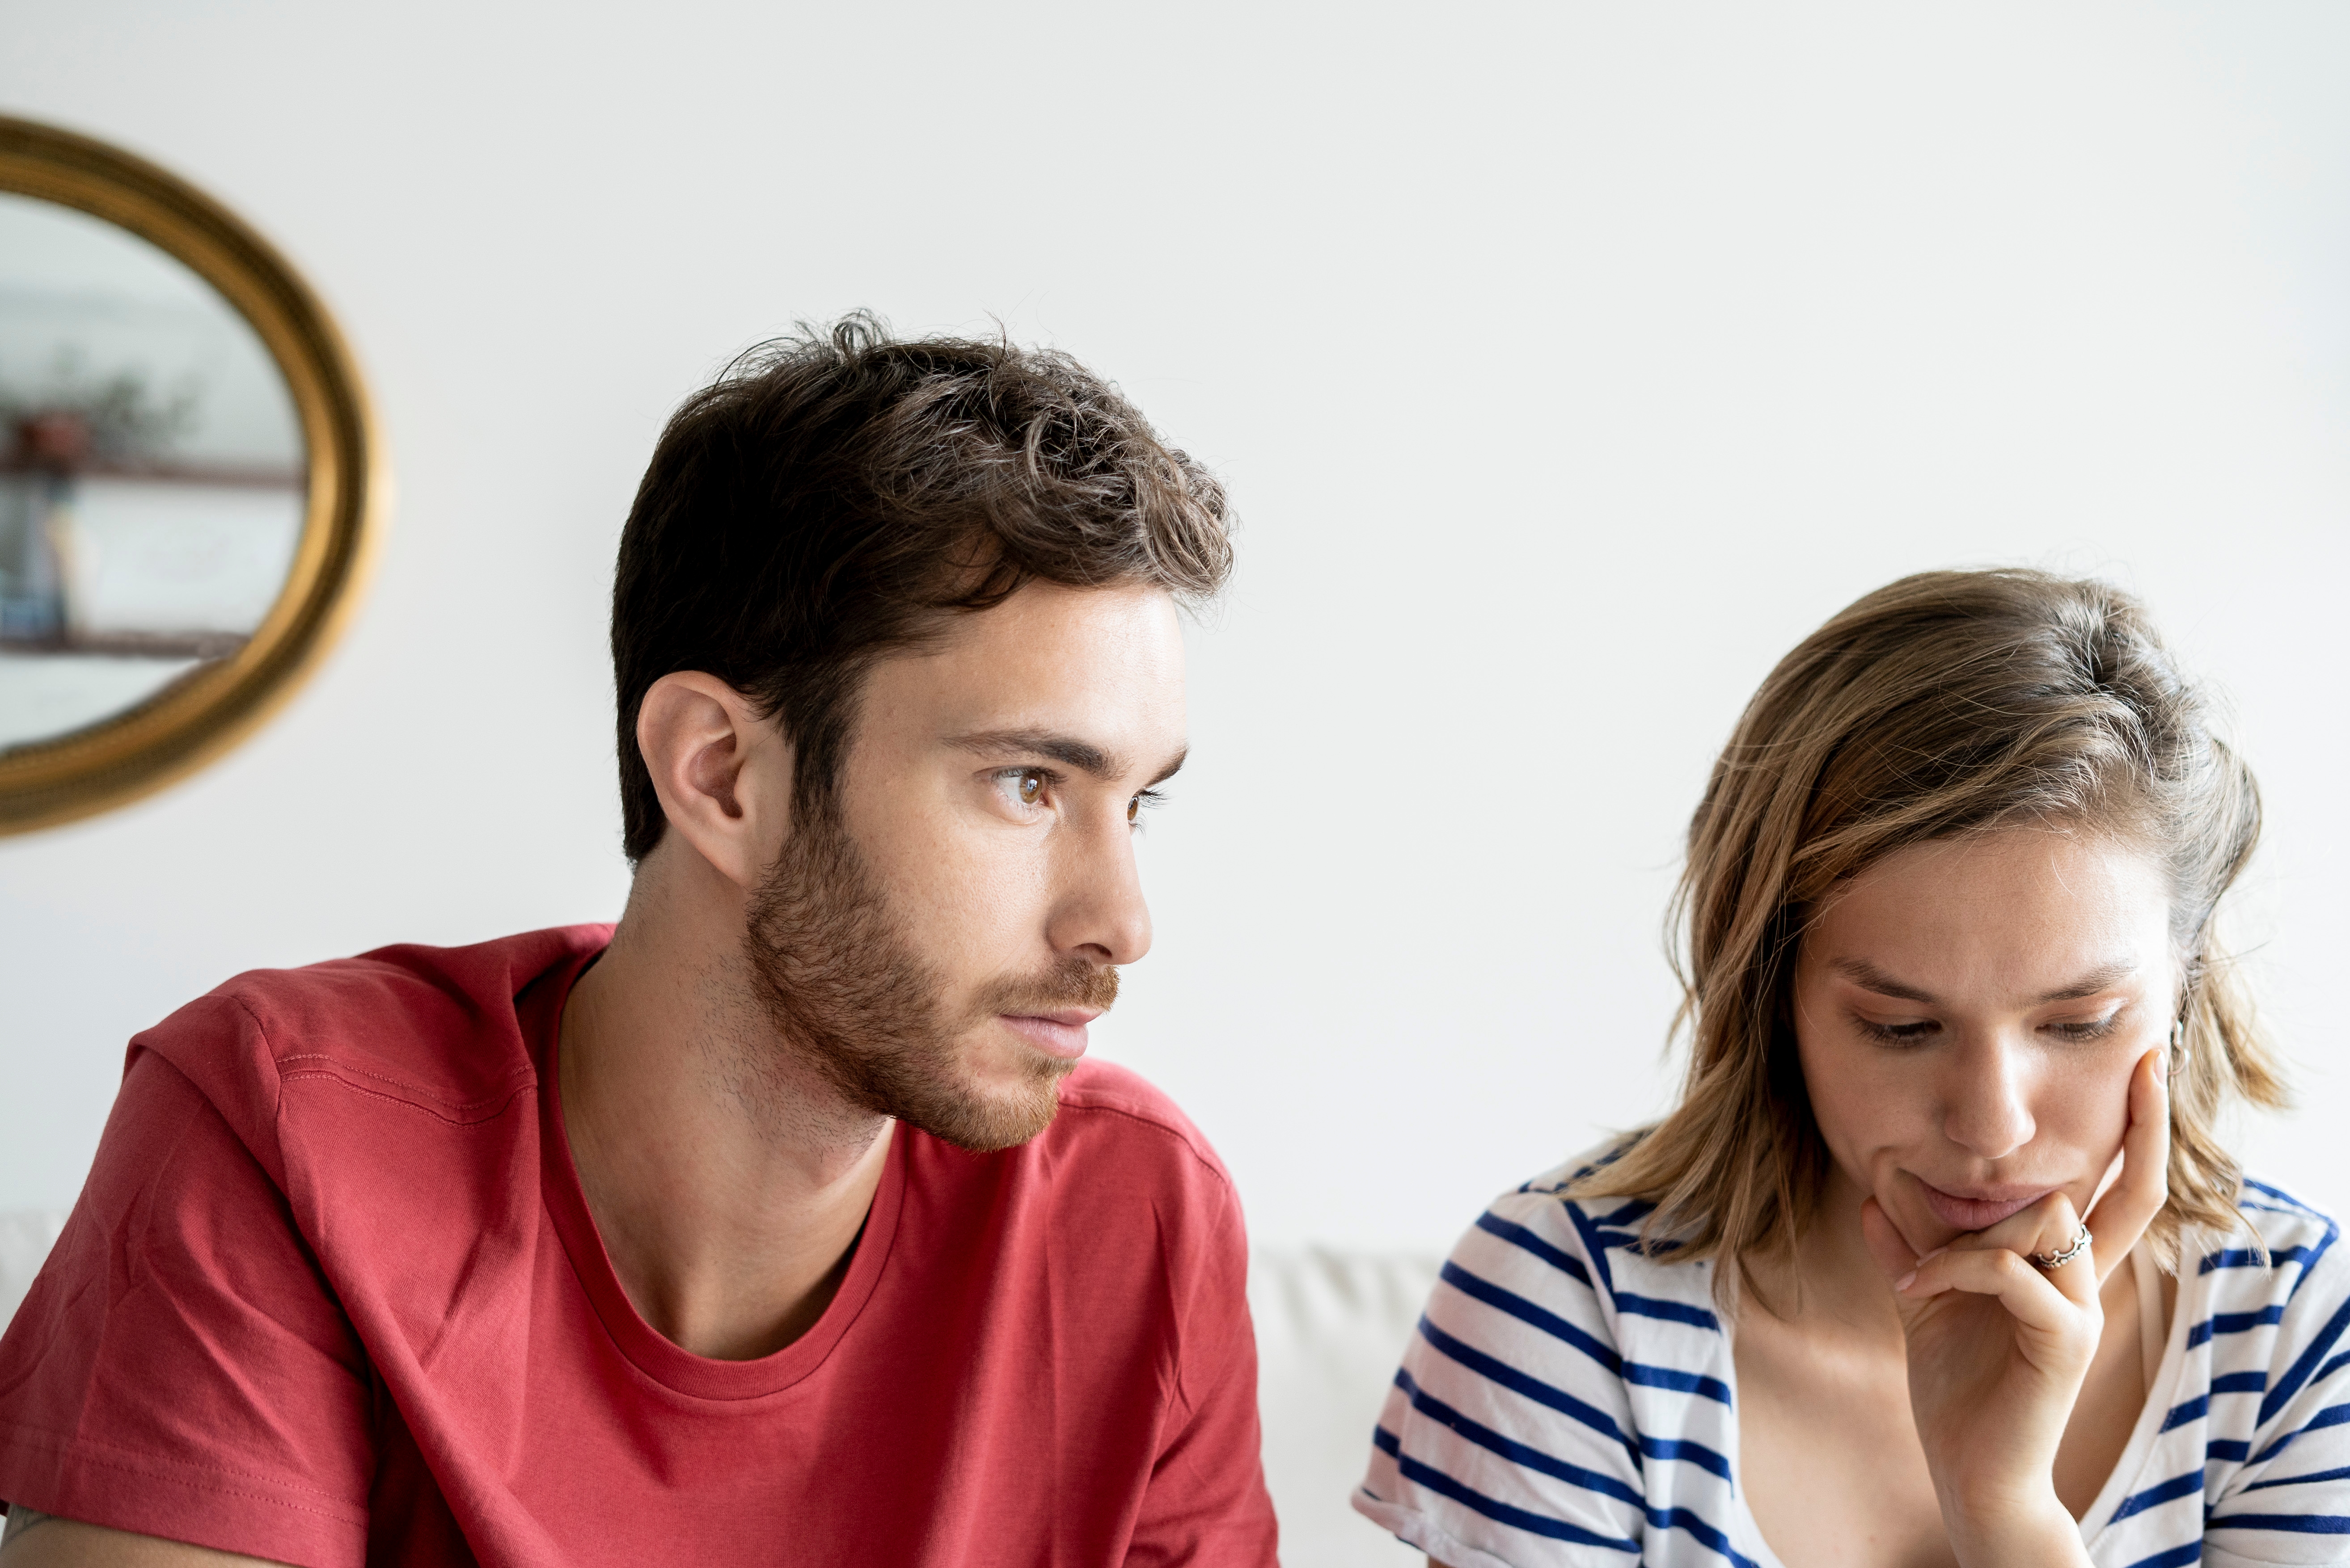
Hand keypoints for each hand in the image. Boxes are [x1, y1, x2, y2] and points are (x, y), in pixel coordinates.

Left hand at [1859, 1046, 2169, 1564]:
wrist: (1968, 1469)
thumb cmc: (1957, 1387)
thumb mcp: (1926, 1296)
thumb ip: (1912, 1240)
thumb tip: (1879, 1184)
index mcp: (2063, 1266)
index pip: (2121, 1183)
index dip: (2143, 1128)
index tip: (2149, 1063)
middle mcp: (2086, 1281)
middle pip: (2100, 1190)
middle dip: (2066, 1159)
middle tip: (2036, 1131)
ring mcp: (2081, 1310)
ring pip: (2045, 1220)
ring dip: (1969, 1232)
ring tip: (1916, 1270)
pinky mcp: (2064, 1341)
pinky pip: (2012, 1271)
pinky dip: (1954, 1267)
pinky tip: (1916, 1289)